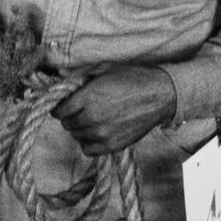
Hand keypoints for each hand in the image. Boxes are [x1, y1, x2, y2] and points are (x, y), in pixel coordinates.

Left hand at [51, 63, 175, 155]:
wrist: (160, 95)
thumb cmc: (133, 78)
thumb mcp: (104, 70)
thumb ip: (81, 77)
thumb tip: (62, 81)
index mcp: (88, 97)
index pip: (60, 110)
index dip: (60, 107)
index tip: (64, 105)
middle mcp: (92, 117)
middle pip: (67, 124)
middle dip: (71, 116)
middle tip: (81, 110)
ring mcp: (102, 134)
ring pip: (77, 136)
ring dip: (80, 129)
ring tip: (92, 119)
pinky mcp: (113, 145)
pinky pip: (88, 150)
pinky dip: (89, 143)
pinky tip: (96, 133)